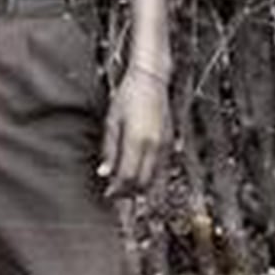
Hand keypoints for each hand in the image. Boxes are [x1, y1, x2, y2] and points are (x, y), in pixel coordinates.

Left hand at [99, 64, 169, 198]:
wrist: (151, 80)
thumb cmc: (128, 97)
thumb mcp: (112, 122)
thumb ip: (109, 150)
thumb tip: (104, 173)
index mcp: (137, 141)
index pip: (128, 177)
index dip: (118, 189)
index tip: (108, 193)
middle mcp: (154, 146)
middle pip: (143, 182)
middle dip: (129, 193)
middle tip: (116, 194)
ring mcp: (165, 145)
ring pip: (156, 180)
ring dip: (142, 190)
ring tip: (128, 192)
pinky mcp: (170, 143)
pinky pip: (163, 170)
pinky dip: (153, 180)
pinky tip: (142, 181)